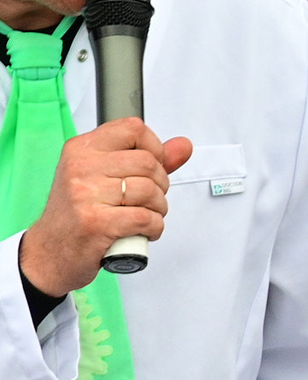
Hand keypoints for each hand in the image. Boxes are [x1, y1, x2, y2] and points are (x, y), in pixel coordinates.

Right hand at [17, 120, 192, 296]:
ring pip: (150, 191)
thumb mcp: (105, 177)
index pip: (133, 128)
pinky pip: (146, 218)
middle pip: (148, 162)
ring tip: (144, 216)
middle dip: (161, 185)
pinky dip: (154, 228)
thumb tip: (183, 146)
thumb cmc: (80, 213)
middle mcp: (81, 166)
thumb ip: (149, 160)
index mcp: (82, 149)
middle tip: (149, 200)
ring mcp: (86, 194)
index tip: (152, 167)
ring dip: (159, 209)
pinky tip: (142, 231)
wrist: (51, 250)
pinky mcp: (96, 222)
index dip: (154, 148)